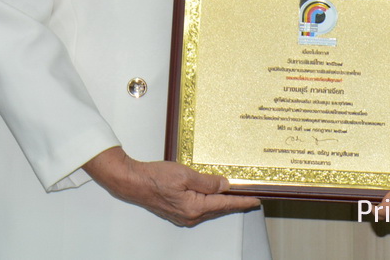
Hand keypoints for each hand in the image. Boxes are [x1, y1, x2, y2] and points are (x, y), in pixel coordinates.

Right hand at [83, 146, 259, 226]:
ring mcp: (183, 216)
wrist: (134, 182)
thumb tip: (225, 185)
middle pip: (219, 208)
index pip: (225, 203)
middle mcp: (191, 215)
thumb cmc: (155, 177)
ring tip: (236, 196)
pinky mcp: (178, 212)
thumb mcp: (185, 174)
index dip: (242, 201)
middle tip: (250, 198)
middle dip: (235, 203)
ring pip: (210, 209)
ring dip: (223, 203)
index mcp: (195, 207)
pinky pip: (200, 208)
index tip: (255, 200)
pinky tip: (213, 196)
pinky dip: (210, 202)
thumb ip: (207, 181)